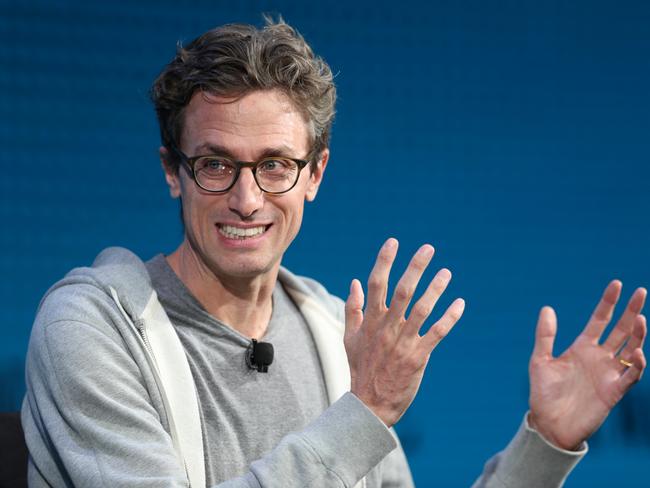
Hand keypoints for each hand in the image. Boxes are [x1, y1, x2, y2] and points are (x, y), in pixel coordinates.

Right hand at [344, 238, 464, 426]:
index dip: (384, 261)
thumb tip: (354, 281)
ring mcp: (403, 342)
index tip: (393, 242)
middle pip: (402, 291)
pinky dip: (449, 317)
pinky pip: (437, 333)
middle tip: (428, 248)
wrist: (369, 403)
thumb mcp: (350, 337)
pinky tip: (460, 303)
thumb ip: (353, 308)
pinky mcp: (418, 357)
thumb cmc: (360, 368)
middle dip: (415, 267)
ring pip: (422, 309)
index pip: (375, 284)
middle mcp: (387, 328)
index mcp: (370, 321)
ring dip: (436, 289)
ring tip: (447, 272)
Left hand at [528, 280, 646, 449]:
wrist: (549, 424)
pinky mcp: (614, 391)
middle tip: (642, 291)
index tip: (616, 283)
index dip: (608, 302)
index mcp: (582, 347)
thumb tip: (547, 308)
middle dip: (631, 311)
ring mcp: (608, 373)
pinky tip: (637, 352)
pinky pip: (631, 375)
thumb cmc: (543, 393)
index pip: (600, 320)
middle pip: (620, 330)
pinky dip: (637, 365)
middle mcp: (599, 357)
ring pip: (630, 349)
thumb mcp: (540, 360)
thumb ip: (545, 335)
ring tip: (640, 318)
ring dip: (638, 335)